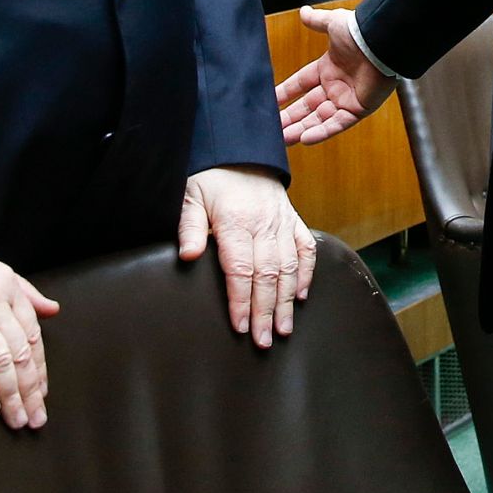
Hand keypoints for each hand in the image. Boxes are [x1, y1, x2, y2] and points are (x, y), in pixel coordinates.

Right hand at [0, 240, 58, 429]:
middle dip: (30, 390)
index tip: (42, 391)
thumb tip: (53, 309)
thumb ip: (21, 289)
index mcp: (6, 284)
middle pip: (20, 352)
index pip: (32, 332)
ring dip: (11, 397)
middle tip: (36, 418)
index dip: (39, 366)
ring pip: (0, 363)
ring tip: (17, 420)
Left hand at [178, 165, 315, 346]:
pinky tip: (300, 296)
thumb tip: (187, 256)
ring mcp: (282, 222)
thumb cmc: (211, 178)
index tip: (240, 327)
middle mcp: (263, 224)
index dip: (241, 301)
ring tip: (284, 329)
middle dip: (266, 311)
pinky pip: (305, 249)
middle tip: (264, 341)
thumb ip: (188, 227)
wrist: (240, 151)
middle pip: (267, 275)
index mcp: (236, 222)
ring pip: (288, 267)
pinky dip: (305, 274)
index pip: (240, 269)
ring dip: (287, 301)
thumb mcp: (191, 197)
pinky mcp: (294, 220)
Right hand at [277, 6, 394, 144]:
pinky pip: (337, 124)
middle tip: (272, 128)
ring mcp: (347, 98)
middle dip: (290, 117)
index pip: (301, 83)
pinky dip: (322, 132)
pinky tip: (304, 139)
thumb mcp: (333, 24)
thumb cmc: (360, 31)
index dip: (285, 92)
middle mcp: (336, 85)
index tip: (270, 101)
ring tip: (282, 139)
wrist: (381, 42)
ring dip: (301, 129)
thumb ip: (317, 21)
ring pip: (319, 119)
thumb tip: (303, 11)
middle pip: (307, 106)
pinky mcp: (358, 109)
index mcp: (328, 67)